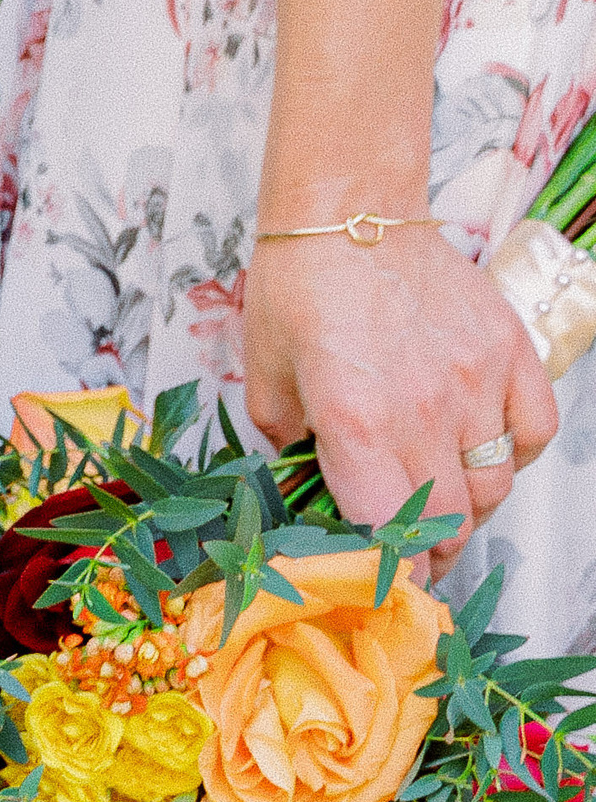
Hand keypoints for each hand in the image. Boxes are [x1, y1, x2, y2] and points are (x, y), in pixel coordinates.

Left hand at [244, 224, 556, 572]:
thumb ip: (295, 461)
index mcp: (357, 426)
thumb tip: (318, 507)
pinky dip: (512, 457)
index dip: (392, 578)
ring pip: (495, 486)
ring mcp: (476, 378)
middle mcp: (425, 409)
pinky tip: (479, 455)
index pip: (395, 537)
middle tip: (410, 558)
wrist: (348, 214)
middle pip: (453, 522)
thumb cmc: (298, 298)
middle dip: (430, 555)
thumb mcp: (268, 396)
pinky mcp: (508, 349)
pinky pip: (532, 431)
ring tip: (441, 511)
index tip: (381, 588)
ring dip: (470, 511)